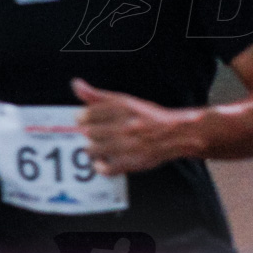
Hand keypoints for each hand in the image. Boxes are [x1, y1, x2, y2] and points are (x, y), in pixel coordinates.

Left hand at [73, 79, 188, 174]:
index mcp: (123, 107)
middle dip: (91, 133)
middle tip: (100, 133)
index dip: (85, 118)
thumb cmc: (150, 117)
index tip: (88, 119)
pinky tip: (105, 160)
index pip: (87, 114)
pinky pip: (104, 168)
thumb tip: (76, 84)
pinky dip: (101, 166)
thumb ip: (98, 95)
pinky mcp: (130, 162)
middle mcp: (124, 125)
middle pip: (88, 132)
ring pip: (92, 150)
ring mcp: (127, 145)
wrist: (177, 134)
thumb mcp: (126, 101)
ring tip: (103, 145)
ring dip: (94, 149)